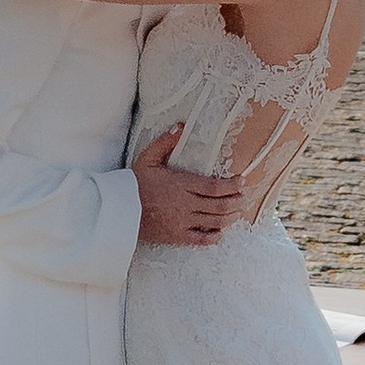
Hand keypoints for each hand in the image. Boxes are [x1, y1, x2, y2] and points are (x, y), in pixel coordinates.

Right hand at [134, 126, 242, 246]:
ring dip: (230, 217)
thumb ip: (165, 142)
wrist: (120, 210)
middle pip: (220, 205)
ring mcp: (182, 222)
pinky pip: (201, 239)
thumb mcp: (147, 158)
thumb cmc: (134, 183)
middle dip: (236, 201)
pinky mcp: (177, 236)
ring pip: (215, 222)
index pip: (215, 187)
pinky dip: (214, 236)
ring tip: (237, 212)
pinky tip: (220, 232)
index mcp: (181, 184)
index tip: (241, 181)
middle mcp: (186, 204)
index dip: (232, 185)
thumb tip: (180, 126)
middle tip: (244, 196)